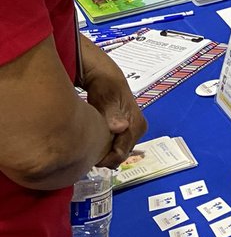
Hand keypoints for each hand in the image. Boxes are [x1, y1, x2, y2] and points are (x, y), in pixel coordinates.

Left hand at [78, 38, 146, 166]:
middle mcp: (138, 130)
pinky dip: (104, 146)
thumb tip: (121, 127)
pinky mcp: (125, 131)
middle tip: (87, 146)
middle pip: (119, 154)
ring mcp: (132, 131)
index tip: (88, 155)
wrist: (105, 78)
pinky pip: (115, 147)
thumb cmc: (105, 87)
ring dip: (104, 151)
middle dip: (104, 155)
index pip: (122, 153)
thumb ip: (112, 114)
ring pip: (116, 151)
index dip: (104, 158)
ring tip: (90, 140)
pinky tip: (94, 139)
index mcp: (137, 125)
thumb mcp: (107, 99)